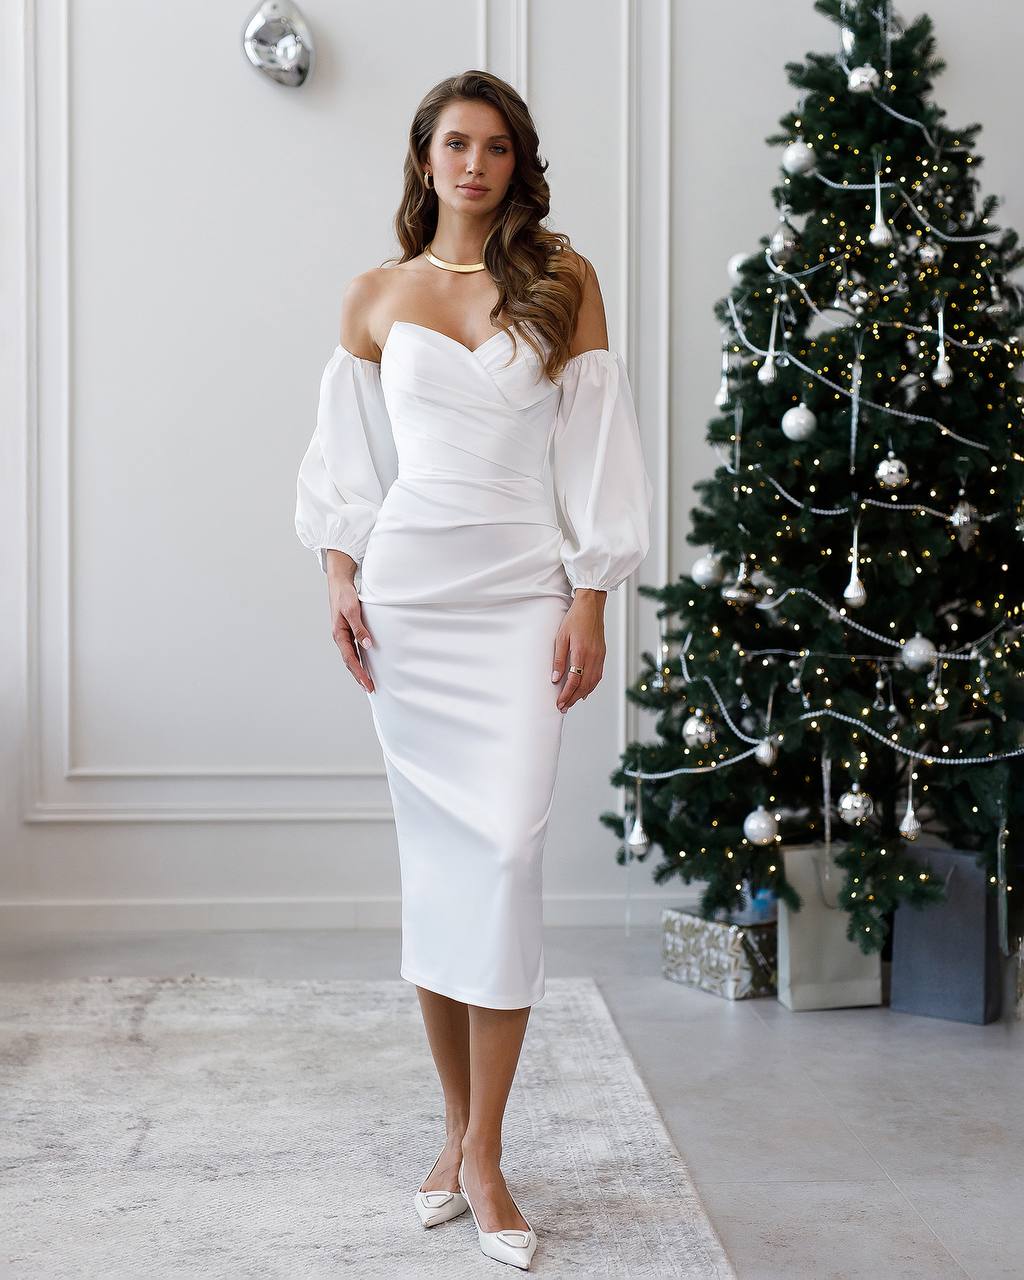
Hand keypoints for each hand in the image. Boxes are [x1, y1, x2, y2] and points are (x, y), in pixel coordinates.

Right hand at [325, 552, 374, 692]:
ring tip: (367, 682)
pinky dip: (359, 659)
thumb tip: (367, 645)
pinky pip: (354, 649)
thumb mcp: (352, 611)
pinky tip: (365, 664)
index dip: (359, 673)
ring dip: (359, 670)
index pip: (350, 659)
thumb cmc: (344, 596)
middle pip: (350, 662)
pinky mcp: (348, 631)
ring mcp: (344, 635)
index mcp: (338, 635)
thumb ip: (359, 628)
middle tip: (370, 688)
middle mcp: (340, 637)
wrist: (339, 583)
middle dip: (359, 676)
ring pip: (351, 657)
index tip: (367, 684)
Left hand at [551, 589, 606, 712]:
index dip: (566, 694)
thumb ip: (559, 659)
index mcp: (581, 652)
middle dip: (573, 698)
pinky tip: (585, 690)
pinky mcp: (602, 654)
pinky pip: (598, 675)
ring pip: (593, 682)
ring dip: (583, 694)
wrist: (591, 606)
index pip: (574, 680)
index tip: (559, 703)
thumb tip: (555, 678)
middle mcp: (593, 656)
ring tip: (572, 702)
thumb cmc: (575, 618)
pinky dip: (591, 686)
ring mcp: (600, 656)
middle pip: (584, 685)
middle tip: (564, 707)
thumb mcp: (561, 637)